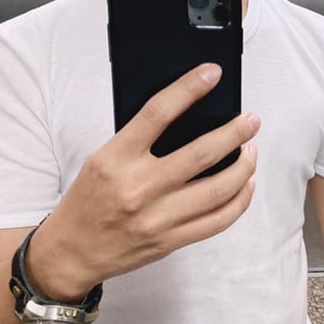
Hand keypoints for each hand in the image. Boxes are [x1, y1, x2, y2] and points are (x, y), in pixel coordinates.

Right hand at [26, 63, 259, 300]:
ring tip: (251, 151)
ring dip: (244, 167)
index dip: (188, 89)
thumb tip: (189, 115)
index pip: (158, 113)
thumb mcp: (102, 158)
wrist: (73, 250)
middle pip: (202, 153)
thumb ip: (140, 139)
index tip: (211, 73)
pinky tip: (246, 184)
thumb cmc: (90, 197)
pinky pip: (217, 220)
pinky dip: (240, 200)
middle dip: (235, 133)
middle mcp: (138, 186)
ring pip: (219, 189)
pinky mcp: (170, 240)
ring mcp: (157, 218)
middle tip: (251, 120)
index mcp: (116, 158)